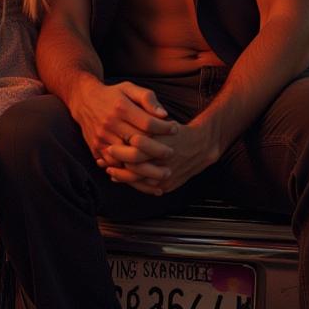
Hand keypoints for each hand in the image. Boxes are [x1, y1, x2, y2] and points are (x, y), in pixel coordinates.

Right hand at [69, 75, 169, 164]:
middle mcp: (110, 123)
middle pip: (139, 143)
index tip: (175, 129)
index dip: (164, 128)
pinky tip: (142, 172)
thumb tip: (164, 114)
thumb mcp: (129, 88)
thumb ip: (147, 98)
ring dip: (145, 164)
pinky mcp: (96, 148)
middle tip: (172, 152)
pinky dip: (128, 169)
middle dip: (159, 149)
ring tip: (161, 168)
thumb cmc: (113, 94)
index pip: (148, 123)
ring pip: (127, 157)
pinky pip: (115, 164)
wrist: (84, 100)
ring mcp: (101, 138)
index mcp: (120, 107)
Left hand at [101, 120, 221, 194]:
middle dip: (118, 163)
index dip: (121, 149)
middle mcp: (165, 161)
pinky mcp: (167, 185)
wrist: (202, 146)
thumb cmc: (177, 131)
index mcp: (163, 142)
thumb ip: (147, 123)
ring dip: (122, 175)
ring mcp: (167, 175)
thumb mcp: (163, 119)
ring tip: (110, 170)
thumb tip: (131, 137)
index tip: (110, 146)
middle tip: (107, 160)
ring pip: (138, 180)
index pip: (136, 148)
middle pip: (135, 166)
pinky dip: (132, 183)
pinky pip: (145, 188)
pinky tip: (120, 177)